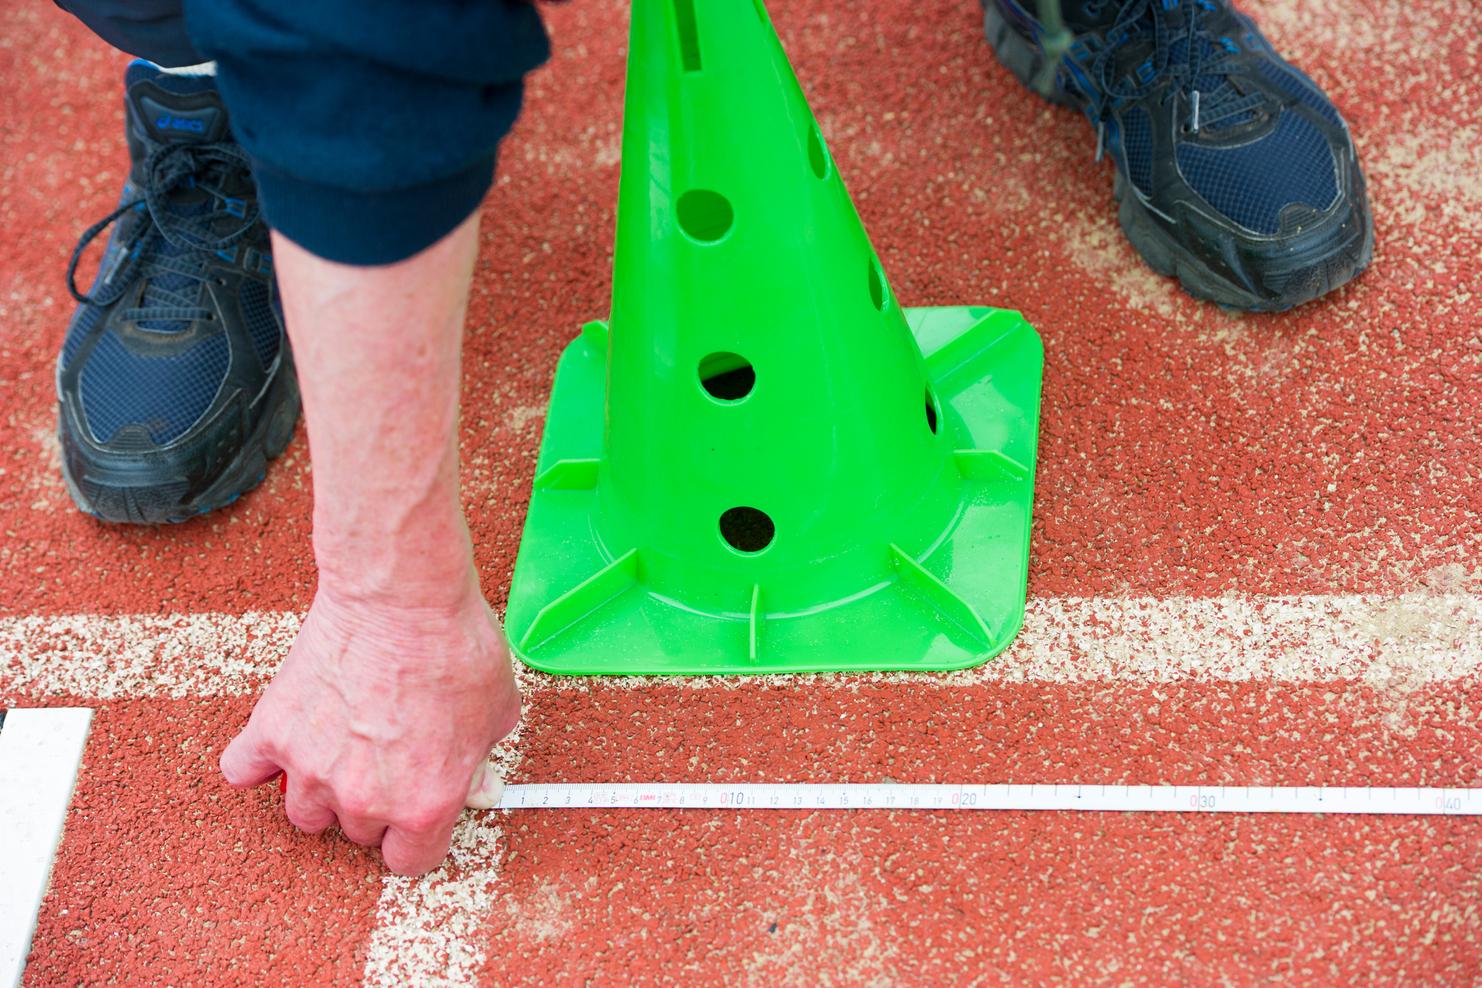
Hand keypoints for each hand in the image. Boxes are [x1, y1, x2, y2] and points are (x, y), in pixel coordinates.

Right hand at [220, 577, 519, 874]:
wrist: (403, 597)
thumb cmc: (457, 647)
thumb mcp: (498, 712)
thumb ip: (481, 761)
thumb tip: (478, 788)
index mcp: (424, 804)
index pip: (410, 861)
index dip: (417, 836)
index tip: (418, 810)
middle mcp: (364, 799)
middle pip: (358, 832)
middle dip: (374, 802)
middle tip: (387, 754)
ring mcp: (312, 768)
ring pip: (305, 811)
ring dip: (321, 787)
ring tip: (342, 743)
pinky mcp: (273, 731)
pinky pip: (243, 771)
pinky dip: (257, 762)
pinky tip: (282, 742)